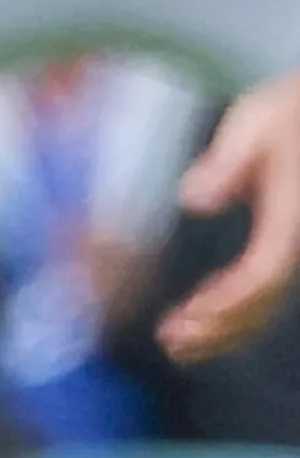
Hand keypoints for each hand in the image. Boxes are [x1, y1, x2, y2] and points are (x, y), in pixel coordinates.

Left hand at [160, 77, 299, 364]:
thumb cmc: (285, 114)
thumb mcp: (253, 125)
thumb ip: (224, 164)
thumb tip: (192, 199)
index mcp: (292, 220)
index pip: (264, 273)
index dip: (230, 301)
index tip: (190, 317)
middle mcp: (297, 240)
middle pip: (265, 300)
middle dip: (220, 327)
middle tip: (170, 342)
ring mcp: (293, 244)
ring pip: (266, 301)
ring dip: (224, 327)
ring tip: (176, 343)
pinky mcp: (285, 241)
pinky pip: (264, 286)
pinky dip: (233, 307)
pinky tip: (199, 312)